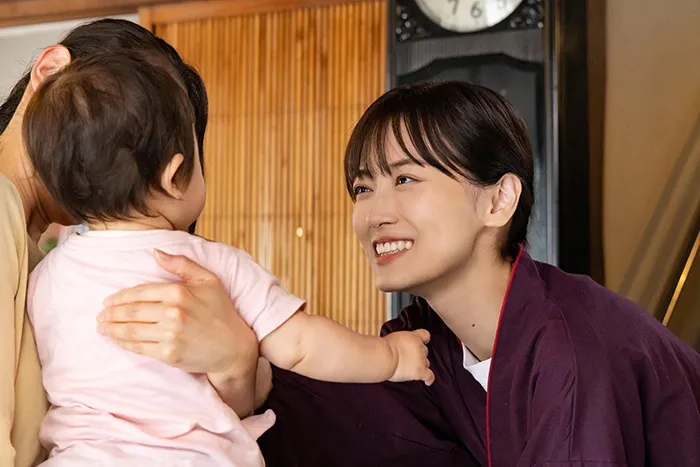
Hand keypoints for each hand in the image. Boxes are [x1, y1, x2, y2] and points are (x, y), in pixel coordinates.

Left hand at [97, 249, 257, 375]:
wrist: (233, 347)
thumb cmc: (221, 311)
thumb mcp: (208, 280)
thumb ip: (181, 264)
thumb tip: (155, 252)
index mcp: (179, 292)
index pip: (141, 292)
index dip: (120, 297)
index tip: (108, 300)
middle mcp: (173, 313)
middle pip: (132, 311)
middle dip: (111, 313)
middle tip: (100, 315)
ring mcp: (170, 335)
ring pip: (131, 330)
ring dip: (112, 329)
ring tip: (102, 327)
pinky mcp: (168, 354)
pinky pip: (139, 347)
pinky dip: (124, 343)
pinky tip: (116, 340)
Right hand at [384, 330, 434, 385]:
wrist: (384, 356)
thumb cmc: (384, 348)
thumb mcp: (393, 338)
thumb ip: (400, 342)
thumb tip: (397, 347)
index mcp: (413, 337)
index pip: (425, 335)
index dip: (423, 340)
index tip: (422, 342)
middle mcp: (419, 347)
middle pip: (424, 351)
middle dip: (417, 355)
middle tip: (407, 359)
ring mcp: (421, 359)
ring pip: (426, 363)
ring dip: (420, 365)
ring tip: (410, 369)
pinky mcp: (420, 371)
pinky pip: (429, 376)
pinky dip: (429, 379)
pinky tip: (427, 382)